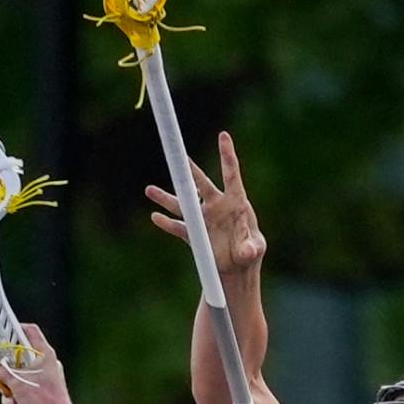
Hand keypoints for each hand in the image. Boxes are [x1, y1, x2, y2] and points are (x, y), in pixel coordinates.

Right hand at [0, 323, 73, 403]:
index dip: (13, 328)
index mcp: (44, 355)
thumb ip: (2, 372)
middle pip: (17, 361)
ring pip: (16, 382)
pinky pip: (21, 395)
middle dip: (6, 376)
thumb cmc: (44, 401)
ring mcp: (41, 382)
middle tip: (2, 381)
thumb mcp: (17, 383)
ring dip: (10, 396)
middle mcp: (44, 366)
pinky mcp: (39, 396)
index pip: (29, 332)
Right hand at [146, 130, 266, 276]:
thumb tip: (247, 251)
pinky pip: (177, 226)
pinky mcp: (193, 233)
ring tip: (149, 190)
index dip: (227, 155)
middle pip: (201, 183)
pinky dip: (166, 223)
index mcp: (235, 202)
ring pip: (183, 204)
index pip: (231, 174)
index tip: (223, 136)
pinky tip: (155, 217)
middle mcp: (216, 205)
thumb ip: (250, 248)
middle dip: (190, 171)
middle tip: (180, 156)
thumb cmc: (250, 252)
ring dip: (166, 197)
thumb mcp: (254, 250)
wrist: (236, 267)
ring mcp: (203, 218)